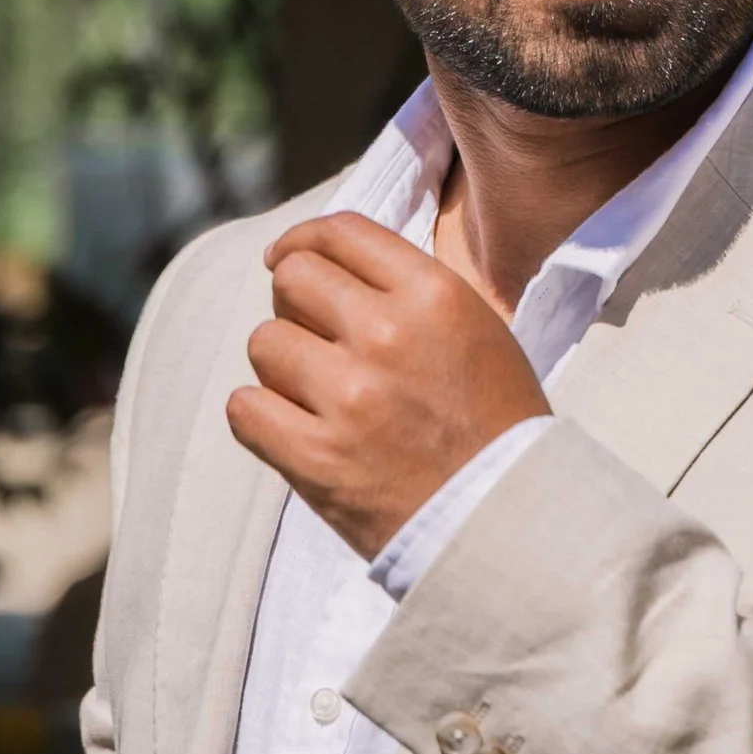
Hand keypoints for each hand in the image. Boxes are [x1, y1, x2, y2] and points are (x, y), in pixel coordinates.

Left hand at [226, 214, 549, 560]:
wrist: (508, 520)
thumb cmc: (495, 425)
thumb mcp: (474, 329)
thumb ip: (406, 290)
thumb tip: (320, 260)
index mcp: (434, 295)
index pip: (341, 233)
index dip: (304, 241)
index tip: (288, 258)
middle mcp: (388, 334)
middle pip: (291, 278)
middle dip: (294, 305)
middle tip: (314, 340)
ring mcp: (349, 397)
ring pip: (264, 342)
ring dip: (281, 367)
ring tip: (319, 397)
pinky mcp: (317, 457)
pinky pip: (245, 408)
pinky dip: (261, 417)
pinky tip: (293, 429)